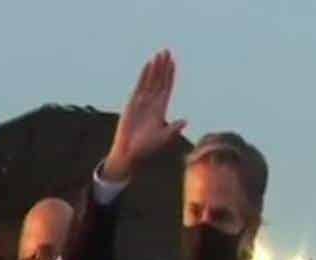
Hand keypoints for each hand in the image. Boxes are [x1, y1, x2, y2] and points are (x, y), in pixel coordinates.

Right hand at [104, 50, 187, 180]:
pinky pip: (139, 85)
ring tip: (159, 54)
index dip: (171, 75)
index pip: (167, 87)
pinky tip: (148, 64)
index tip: (174, 62)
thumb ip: (173, 128)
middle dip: (164, 66)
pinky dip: (144, 75)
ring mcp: (142, 101)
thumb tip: (186, 121)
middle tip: (167, 51)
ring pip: (150, 80)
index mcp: (161, 109)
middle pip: (160, 80)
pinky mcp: (132, 102)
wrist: (129, 152)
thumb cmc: (146, 148)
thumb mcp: (162, 137)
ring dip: (155, 67)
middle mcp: (153, 103)